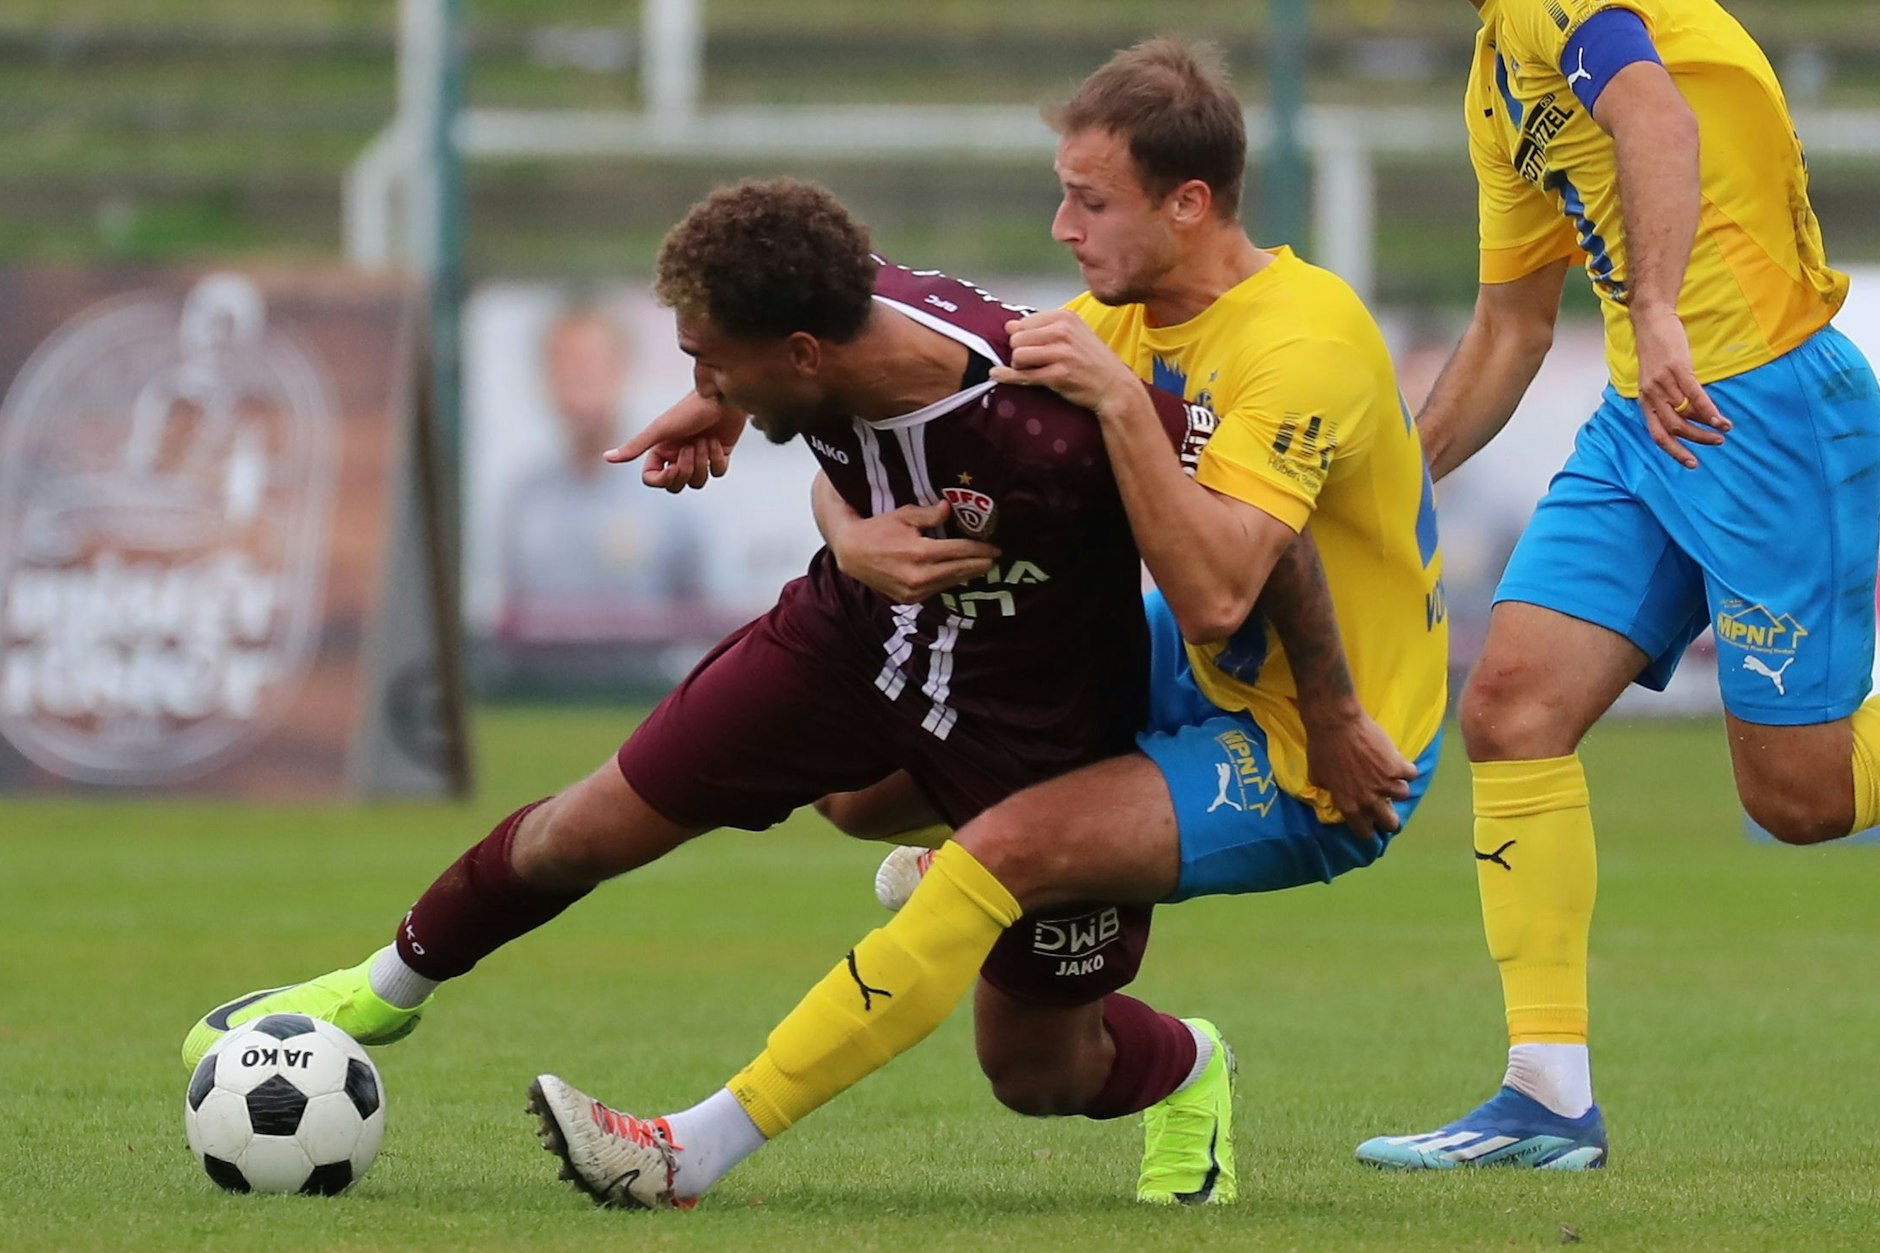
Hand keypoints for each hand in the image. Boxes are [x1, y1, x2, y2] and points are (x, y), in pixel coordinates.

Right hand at [605, 392, 747, 491]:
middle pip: (676, 486)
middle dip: (685, 470)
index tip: (673, 466)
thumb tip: (605, 458)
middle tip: (691, 446)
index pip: (652, 479)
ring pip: (697, 482)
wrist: (720, 396)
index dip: (663, 479)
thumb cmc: (688, 410)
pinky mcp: (718, 454)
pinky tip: (716, 441)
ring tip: (704, 440)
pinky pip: (717, 471)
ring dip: (702, 462)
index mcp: (660, 450)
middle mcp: (677, 455)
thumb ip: (634, 446)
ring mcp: (698, 456)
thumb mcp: (659, 429)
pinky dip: (717, 459)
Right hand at [827, 500, 999, 603]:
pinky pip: (937, 589)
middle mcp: (919, 575)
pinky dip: (950, 581)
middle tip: (995, 558)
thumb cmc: (878, 529)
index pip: (959, 551)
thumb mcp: (903, 515)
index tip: (995, 548)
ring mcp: (914, 590)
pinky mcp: (909, 599)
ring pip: (950, 582)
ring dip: (967, 574)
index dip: (980, 550)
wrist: (852, 554)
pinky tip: (959, 574)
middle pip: (959, 570)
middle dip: (980, 564)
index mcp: (920, 553)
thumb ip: (929, 514)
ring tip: (982, 566)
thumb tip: (950, 509)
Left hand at [991, 309, 1143, 417]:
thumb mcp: (1073, 334)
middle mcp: (1063, 332)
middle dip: (1019, 351)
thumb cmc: (1093, 361)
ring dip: (1019, 365)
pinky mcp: (1058, 375)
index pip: (1024, 322)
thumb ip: (1042, 328)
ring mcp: (1061, 353)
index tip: (1030, 347)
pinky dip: (1007, 376)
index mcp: (1065, 317)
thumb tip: (1009, 325)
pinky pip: (1023, 375)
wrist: (1114, 386)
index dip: (1022, 337)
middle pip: (1017, 338)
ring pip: (1017, 355)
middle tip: (1032, 362)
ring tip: (1033, 370)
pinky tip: (997, 375)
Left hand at [1302, 702, 1414, 839]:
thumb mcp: (1317, 776)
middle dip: (1389, 818)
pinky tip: (1398, 762)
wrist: (1336, 724)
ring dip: (1397, 787)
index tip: (1369, 824)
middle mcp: (1369, 799)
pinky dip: (1406, 768)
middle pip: (1390, 823)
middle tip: (1387, 808)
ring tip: (1391, 778)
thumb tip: (1331, 793)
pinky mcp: (1397, 765)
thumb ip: (1328, 790)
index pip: (1364, 832)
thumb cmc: (1322, 748)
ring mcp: (1385, 782)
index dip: (1367, 829)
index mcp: (1348, 805)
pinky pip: (1411, 773)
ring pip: (1403, 795)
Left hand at [1632, 303, 1729, 468]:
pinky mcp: (1677, 370)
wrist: (1652, 320)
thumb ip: (1668, 398)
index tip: (1692, 463)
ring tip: (1724, 430)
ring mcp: (1663, 383)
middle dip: (1696, 441)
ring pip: (1685, 415)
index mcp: (1645, 400)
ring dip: (1707, 426)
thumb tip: (1691, 416)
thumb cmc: (1657, 350)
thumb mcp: (1656, 379)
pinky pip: (1694, 397)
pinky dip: (1709, 412)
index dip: (1674, 451)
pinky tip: (1721, 420)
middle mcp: (1651, 395)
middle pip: (1673, 429)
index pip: (1657, 434)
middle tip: (1717, 443)